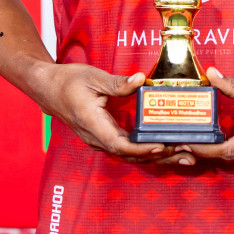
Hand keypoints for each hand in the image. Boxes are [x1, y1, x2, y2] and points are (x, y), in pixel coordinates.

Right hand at [32, 63, 195, 164]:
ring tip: (182, 155)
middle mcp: (96, 138)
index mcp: (92, 124)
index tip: (162, 145)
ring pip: (129, 156)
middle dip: (158, 156)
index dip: (141, 149)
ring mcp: (99, 140)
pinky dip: (145, 151)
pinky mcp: (103, 137)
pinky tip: (164, 148)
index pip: (119, 145)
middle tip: (185, 153)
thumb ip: (118, 83)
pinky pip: (126, 149)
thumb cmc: (68, 81)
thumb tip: (140, 80)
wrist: (47, 88)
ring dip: (155, 157)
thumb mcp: (93, 77)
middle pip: (129, 156)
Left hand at [185, 67, 233, 164]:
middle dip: (205, 150)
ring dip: (215, 151)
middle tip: (182, 140)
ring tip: (194, 140)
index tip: (187, 144)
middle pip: (230, 157)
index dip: (206, 150)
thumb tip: (211, 75)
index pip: (230, 150)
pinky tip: (215, 140)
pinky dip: (228, 150)